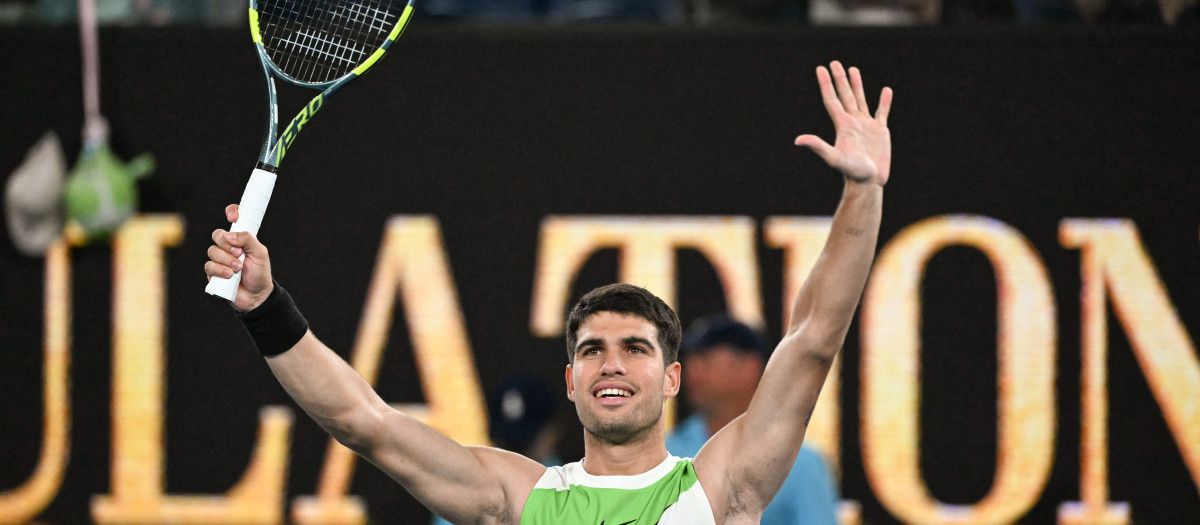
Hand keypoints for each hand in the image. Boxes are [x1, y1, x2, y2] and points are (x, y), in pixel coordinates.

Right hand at [205, 204, 273, 311]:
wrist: (256, 296)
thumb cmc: (260, 273)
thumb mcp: (260, 253)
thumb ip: (248, 239)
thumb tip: (230, 234)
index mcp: (241, 239)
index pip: (234, 219)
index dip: (232, 213)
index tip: (232, 217)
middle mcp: (228, 247)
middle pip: (218, 235)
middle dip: (228, 245)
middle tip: (239, 254)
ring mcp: (219, 259)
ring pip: (212, 251)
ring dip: (226, 260)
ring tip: (238, 269)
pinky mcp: (212, 272)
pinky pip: (209, 265)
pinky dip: (220, 270)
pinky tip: (229, 276)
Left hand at [795, 61, 892, 186]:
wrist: (869, 182)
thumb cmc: (852, 172)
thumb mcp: (834, 158)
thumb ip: (818, 146)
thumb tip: (798, 140)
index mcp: (842, 125)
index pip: (832, 99)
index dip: (826, 84)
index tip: (821, 68)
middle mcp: (853, 122)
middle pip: (845, 95)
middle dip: (839, 79)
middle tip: (834, 62)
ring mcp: (866, 126)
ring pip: (860, 100)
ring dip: (857, 85)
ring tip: (853, 69)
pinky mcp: (880, 132)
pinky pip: (882, 112)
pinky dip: (884, 101)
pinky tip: (885, 90)